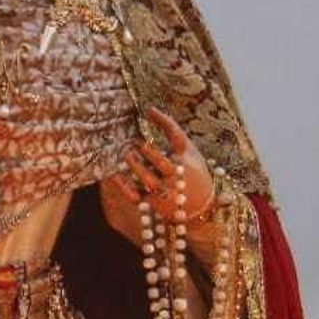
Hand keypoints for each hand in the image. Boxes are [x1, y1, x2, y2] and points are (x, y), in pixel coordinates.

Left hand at [116, 105, 213, 224]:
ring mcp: (165, 191)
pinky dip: (124, 185)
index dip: (161, 122)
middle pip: (159, 161)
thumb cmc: (193, 172)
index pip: (175, 136)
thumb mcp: (190, 151)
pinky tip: (116, 175)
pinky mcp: (154, 203)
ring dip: (134, 164)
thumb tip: (149, 111)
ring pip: (147, 178)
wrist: (202, 207)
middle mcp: (177, 176)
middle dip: (145, 150)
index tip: (148, 114)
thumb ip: (173, 134)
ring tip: (127, 154)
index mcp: (187, 160)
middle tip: (134, 142)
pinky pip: (136, 195)